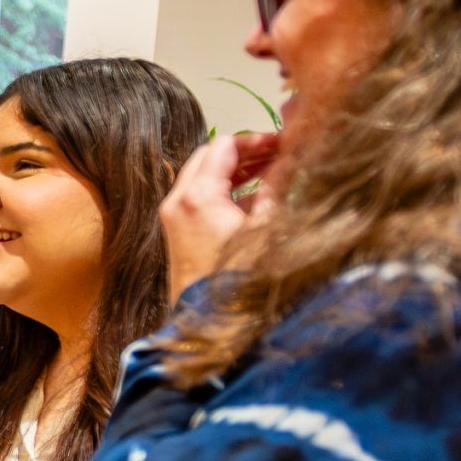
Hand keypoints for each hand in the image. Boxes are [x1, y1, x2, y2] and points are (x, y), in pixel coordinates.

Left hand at [162, 134, 281, 297]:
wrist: (207, 321)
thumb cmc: (238, 278)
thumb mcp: (267, 227)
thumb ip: (276, 189)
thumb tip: (288, 162)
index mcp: (197, 196)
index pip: (223, 146)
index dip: (256, 140)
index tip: (282, 142)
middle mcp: (177, 201)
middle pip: (208, 157)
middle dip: (243, 152)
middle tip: (277, 152)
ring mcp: (173, 216)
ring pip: (201, 175)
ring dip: (234, 169)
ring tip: (271, 168)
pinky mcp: (176, 231)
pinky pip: (198, 197)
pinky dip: (222, 189)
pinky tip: (254, 193)